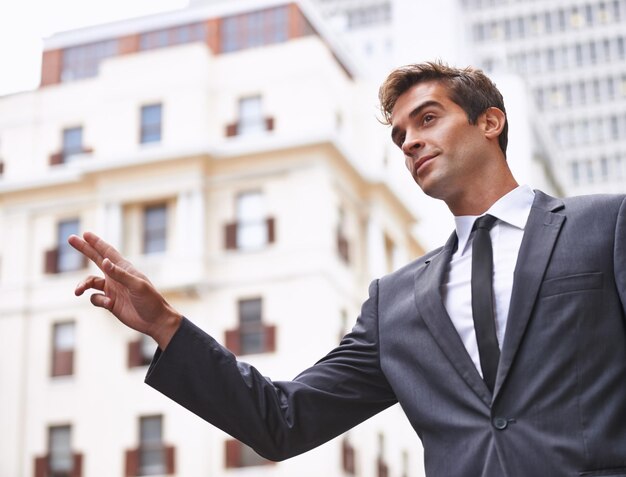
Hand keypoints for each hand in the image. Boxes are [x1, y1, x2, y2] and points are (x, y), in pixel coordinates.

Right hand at [68, 232, 181, 348]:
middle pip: (96, 259)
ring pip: (90, 282)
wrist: (154, 321)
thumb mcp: (136, 286)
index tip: (85, 233)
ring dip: (82, 285)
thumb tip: (104, 261)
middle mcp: (116, 276)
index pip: (108, 252)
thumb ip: (120, 274)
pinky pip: (95, 299)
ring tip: (78, 291)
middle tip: (70, 238)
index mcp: (124, 269)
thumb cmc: (150, 301)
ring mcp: (112, 289)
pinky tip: (110, 305)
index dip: (96, 242)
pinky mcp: (110, 302)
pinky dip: (98, 301)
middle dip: (84, 249)